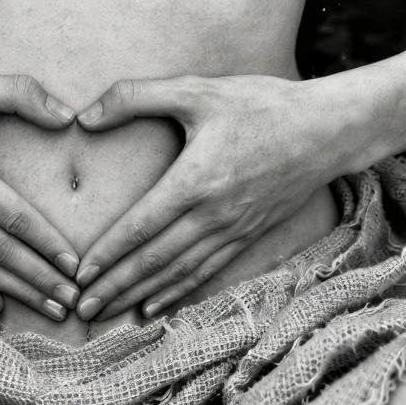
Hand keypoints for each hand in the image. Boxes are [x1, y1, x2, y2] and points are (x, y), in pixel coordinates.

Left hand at [70, 74, 339, 320]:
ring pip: (179, 273)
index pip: (142, 227)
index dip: (109, 253)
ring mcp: (234, 230)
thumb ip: (136, 97)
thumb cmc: (259, 104)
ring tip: (108, 315)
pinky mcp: (249, 236)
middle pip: (155, 260)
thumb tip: (85, 117)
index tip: (80, 273)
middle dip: (116, 286)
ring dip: (140, 296)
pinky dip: (178, 293)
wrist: (326, 130)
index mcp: (196, 180)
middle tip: (81, 307)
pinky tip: (154, 306)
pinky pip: (207, 272)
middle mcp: (214, 214)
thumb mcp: (197, 89)